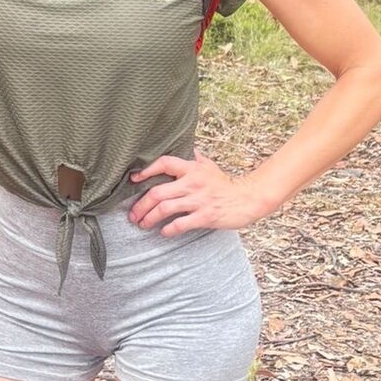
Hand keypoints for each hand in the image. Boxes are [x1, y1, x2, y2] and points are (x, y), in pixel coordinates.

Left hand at [128, 153, 277, 234]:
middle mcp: (193, 182)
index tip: (133, 179)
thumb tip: (183, 148)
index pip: (164, 163)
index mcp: (192, 168)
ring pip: (165, 209)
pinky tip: (163, 232)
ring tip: (143, 224)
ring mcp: (198, 200)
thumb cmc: (225, 184)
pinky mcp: (205, 216)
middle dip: (140, 205)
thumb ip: (193, 158)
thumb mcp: (209, 166)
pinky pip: (180, 224)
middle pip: (157, 192)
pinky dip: (168, 230)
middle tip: (133, 214)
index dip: (146, 170)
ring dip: (149, 218)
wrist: (248, 198)